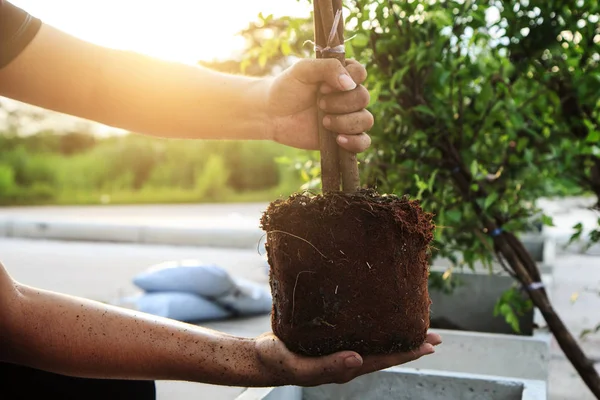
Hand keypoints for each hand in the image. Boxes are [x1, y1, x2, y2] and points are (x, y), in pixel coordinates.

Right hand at [255, 331, 441, 386]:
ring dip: (396, 334)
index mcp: (345, 366)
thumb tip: (359, 359)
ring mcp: (341, 349)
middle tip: (436, 336)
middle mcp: (348, 358)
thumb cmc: (278, 361)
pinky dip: (375, 324)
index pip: (384, 359)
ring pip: (376, 341)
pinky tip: (378, 316)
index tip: (430, 344)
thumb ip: (328, 366)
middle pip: (386, 352)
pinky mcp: (331, 338)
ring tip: (414, 324)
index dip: (408, 352)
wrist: (261, 357)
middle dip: (411, 344)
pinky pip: (360, 331)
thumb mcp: (299, 366)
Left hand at [265, 58, 372, 152]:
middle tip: (319, 104)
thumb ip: (327, 68)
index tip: (322, 87)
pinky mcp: (343, 137)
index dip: (346, 80)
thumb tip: (350, 84)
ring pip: (366, 120)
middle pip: (364, 98)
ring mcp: (348, 117)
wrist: (272, 114)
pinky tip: (338, 139)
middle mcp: (348, 95)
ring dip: (346, 121)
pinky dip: (355, 142)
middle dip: (341, 103)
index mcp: (341, 75)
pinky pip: (364, 142)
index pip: (361, 74)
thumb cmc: (286, 88)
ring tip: (324, 122)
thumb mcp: (302, 70)